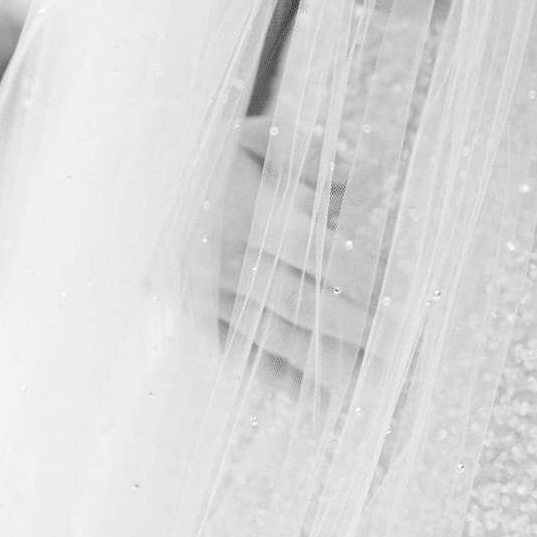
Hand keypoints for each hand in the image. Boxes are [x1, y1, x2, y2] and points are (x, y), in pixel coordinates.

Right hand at [212, 116, 404, 388]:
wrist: (133, 182)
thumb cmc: (209, 155)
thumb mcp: (252, 137)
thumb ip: (305, 151)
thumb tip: (354, 173)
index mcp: (244, 215)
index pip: (314, 250)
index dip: (360, 271)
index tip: (401, 289)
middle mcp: (225, 262)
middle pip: (300, 302)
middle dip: (354, 326)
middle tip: (403, 343)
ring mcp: (208, 297)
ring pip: (275, 336)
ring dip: (326, 361)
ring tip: (374, 378)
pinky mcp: (197, 318)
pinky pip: (245, 354)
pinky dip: (282, 378)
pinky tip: (321, 398)